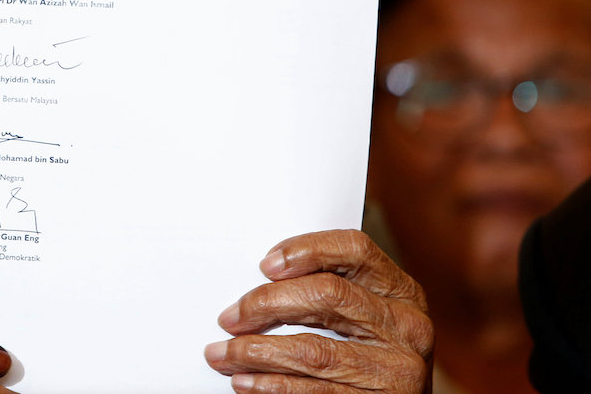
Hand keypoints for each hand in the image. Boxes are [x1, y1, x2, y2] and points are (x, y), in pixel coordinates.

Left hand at [204, 230, 432, 392]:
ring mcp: (396, 370)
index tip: (265, 264)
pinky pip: (312, 391)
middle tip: (229, 316)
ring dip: (255, 352)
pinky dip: (270, 385)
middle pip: (327, 295)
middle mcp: (406, 326)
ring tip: (222, 354)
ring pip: (312, 350)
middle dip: (267, 303)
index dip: (308, 249)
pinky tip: (244, 381)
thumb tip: (262, 278)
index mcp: (402, 292)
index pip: (356, 249)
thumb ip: (329, 294)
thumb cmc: (372, 357)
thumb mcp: (366, 316)